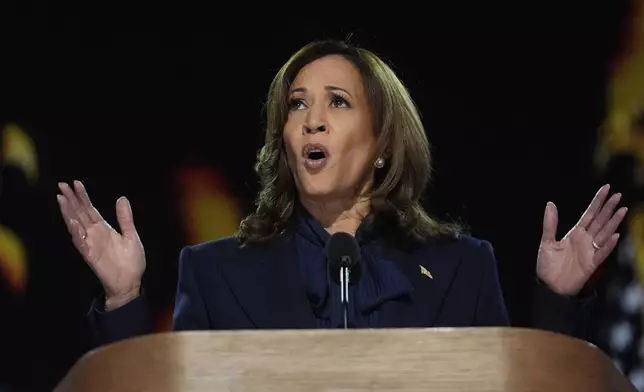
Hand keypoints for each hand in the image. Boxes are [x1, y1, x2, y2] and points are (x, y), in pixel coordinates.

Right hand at [57, 180, 145, 309]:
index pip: (90, 209)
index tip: (76, 183)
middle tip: (62, 184)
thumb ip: (125, 218)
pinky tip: (72, 221)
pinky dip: (76, 232)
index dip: (83, 196)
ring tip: (61, 198)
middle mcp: (94, 234)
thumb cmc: (131, 261)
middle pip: (80, 213)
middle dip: (71, 199)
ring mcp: (90, 244)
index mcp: (104, 228)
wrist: (131, 281)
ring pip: (76, 225)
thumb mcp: (131, 235)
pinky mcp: (90, 255)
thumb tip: (121, 198)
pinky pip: (80, 242)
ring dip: (68, 212)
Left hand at [537, 184, 626, 295]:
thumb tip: (550, 203)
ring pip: (604, 233)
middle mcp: (585, 240)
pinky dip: (608, 244)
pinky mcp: (592, 264)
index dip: (598, 201)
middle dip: (608, 208)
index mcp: (575, 233)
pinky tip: (615, 235)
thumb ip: (550, 224)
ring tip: (622, 209)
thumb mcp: (547, 242)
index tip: (607, 188)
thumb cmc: (548, 266)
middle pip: (600, 221)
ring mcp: (590, 251)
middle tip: (618, 195)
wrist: (549, 286)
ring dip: (613, 222)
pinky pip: (602, 252)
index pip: (589, 214)